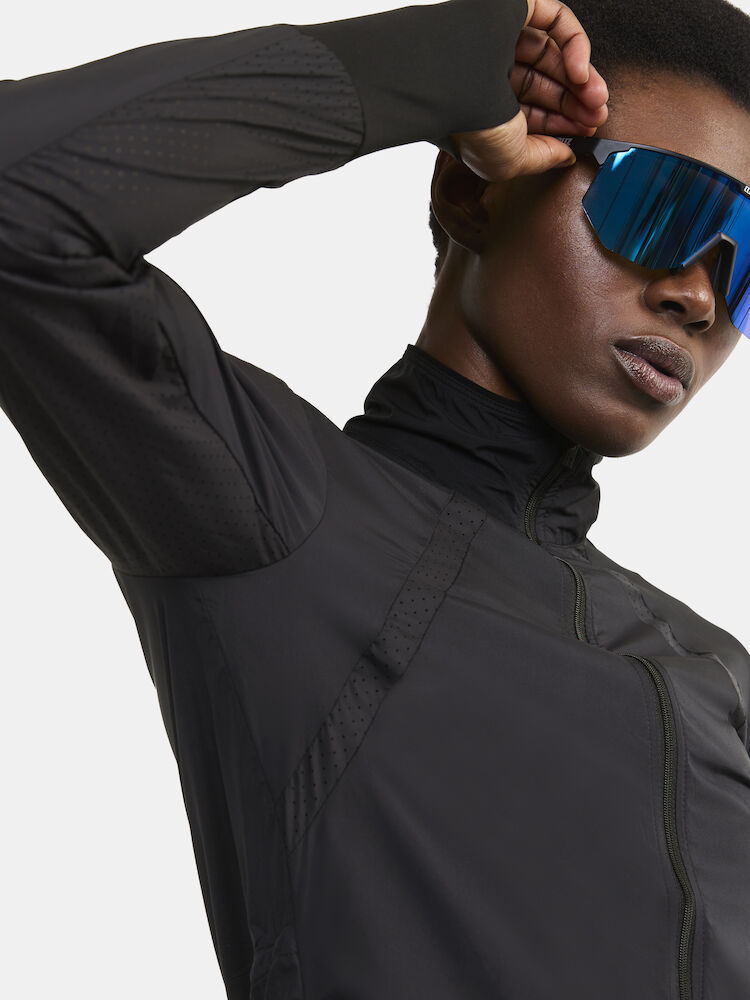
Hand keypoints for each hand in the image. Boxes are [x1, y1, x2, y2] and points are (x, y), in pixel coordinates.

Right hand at [451, 0, 609, 181]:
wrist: (450, 86)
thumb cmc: (468, 126)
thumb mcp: (511, 162)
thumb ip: (542, 159)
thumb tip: (565, 155)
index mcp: (484, 108)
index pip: (531, 112)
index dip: (562, 122)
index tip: (586, 130)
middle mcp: (491, 73)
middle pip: (545, 83)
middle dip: (575, 102)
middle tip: (596, 114)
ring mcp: (502, 39)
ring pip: (552, 54)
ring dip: (581, 77)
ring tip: (596, 97)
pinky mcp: (513, 10)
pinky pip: (554, 20)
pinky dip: (576, 44)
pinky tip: (581, 71)